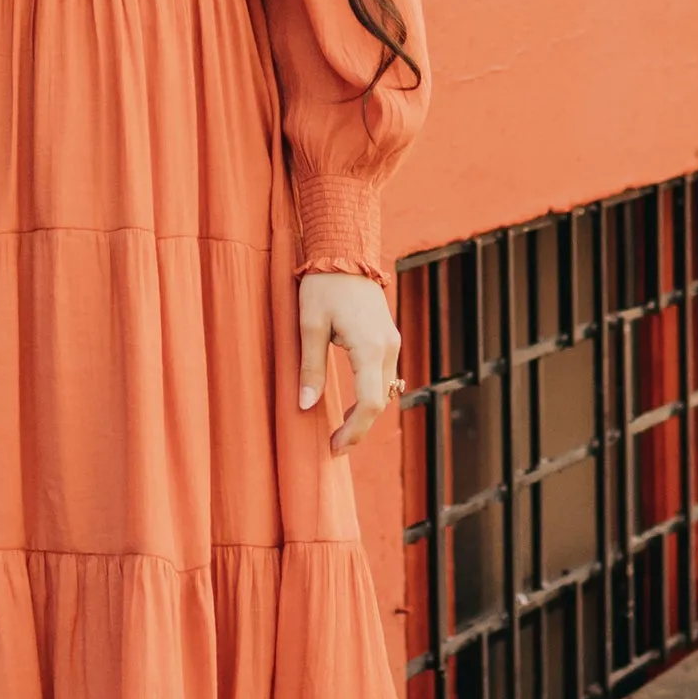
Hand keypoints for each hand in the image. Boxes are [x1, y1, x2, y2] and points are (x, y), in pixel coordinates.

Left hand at [298, 269, 399, 453]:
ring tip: (341, 429)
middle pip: (381, 402)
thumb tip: (305, 405)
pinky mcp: (389, 337)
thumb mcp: (309, 325)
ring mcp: (392, 342)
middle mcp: (388, 348)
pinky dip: (371, 394)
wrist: (344, 252)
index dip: (355, 431)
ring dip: (366, 412)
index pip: (370, 403)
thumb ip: (310, 367)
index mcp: (369, 348)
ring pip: (386, 390)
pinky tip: (353, 403)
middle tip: (335, 446)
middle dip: (360, 428)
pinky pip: (384, 375)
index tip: (335, 447)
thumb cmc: (323, 286)